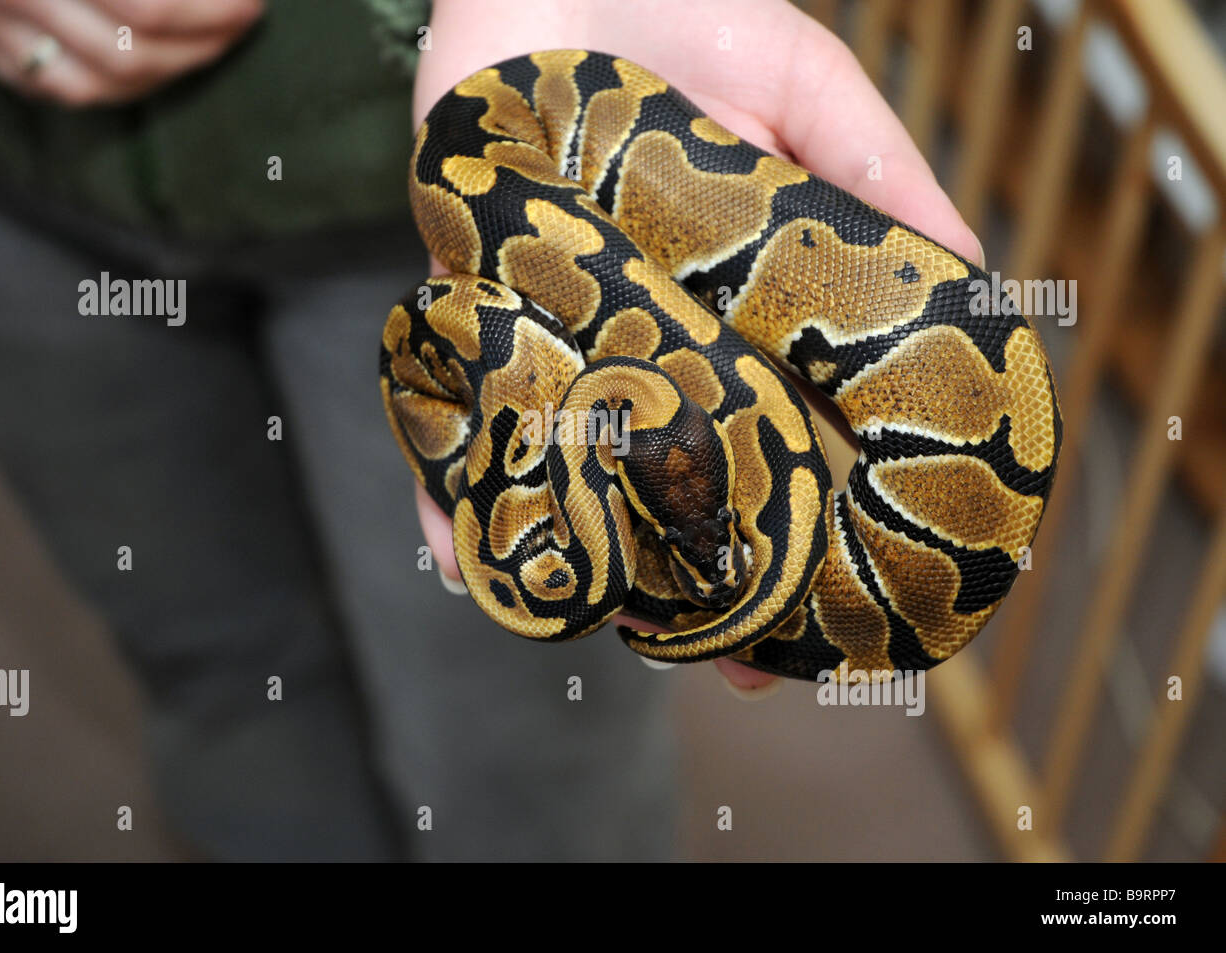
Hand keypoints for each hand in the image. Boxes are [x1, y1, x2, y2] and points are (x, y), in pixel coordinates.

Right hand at [0, 0, 261, 105]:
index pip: (150, 5)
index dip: (212, 6)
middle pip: (134, 46)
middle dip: (208, 36)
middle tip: (246, 15)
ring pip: (109, 79)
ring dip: (179, 65)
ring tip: (218, 40)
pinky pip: (72, 91)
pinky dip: (128, 84)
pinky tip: (165, 64)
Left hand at [411, 0, 982, 694]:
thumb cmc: (683, 14)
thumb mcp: (802, 87)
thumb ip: (874, 174)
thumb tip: (966, 273)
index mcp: (731, 306)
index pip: (776, 426)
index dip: (807, 509)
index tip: (835, 588)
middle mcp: (646, 336)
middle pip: (673, 476)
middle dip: (699, 570)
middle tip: (727, 656)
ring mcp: (559, 332)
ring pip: (568, 470)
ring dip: (582, 555)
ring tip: (603, 623)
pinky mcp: (472, 306)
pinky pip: (452, 411)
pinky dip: (445, 485)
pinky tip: (454, 553)